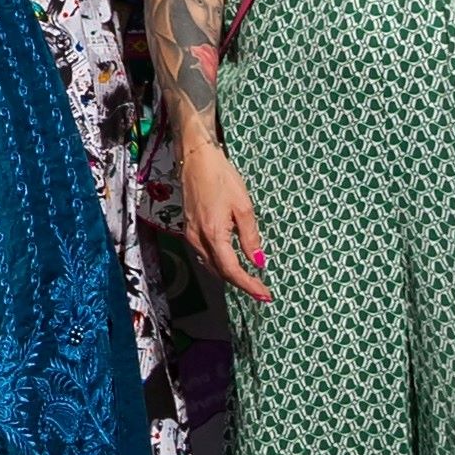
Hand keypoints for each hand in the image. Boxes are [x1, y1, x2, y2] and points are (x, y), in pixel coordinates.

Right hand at [173, 131, 271, 304]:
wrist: (196, 159)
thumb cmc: (222, 178)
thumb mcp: (244, 207)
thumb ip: (250, 237)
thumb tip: (257, 261)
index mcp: (214, 234)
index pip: (232, 270)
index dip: (249, 285)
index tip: (265, 294)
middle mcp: (198, 239)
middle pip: (220, 272)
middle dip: (241, 283)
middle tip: (261, 290)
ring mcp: (191, 235)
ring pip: (211, 265)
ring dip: (230, 275)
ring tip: (250, 280)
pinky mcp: (189, 229)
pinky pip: (205, 255)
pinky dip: (219, 264)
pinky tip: (231, 262)